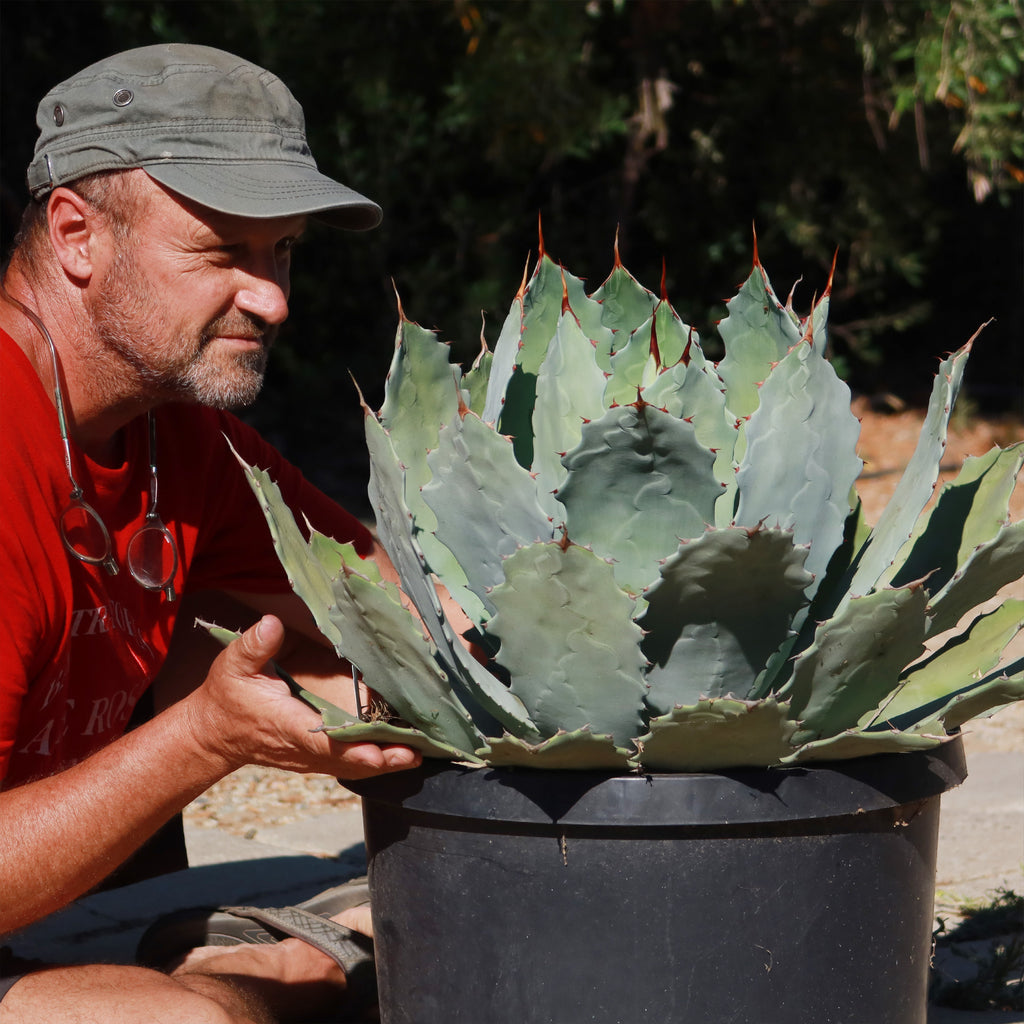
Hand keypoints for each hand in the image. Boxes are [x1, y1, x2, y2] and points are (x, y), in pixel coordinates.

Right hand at [182, 615, 421, 779]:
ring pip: (352, 766)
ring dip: (385, 763)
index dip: (350, 746)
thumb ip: (254, 646)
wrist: (215, 734)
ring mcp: (310, 757)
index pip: (321, 739)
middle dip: (381, 758)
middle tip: (415, 752)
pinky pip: (350, 763)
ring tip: (419, 754)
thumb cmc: (227, 697)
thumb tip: (271, 624)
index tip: (376, 750)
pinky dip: (377, 761)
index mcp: (286, 725)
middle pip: (346, 759)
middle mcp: (302, 747)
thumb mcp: (233, 666)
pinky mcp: (317, 758)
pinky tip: (404, 752)